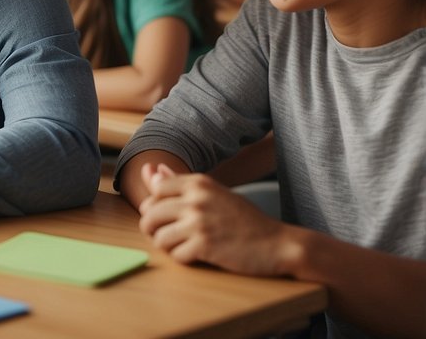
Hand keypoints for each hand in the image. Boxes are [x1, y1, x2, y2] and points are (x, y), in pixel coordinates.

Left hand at [138, 163, 290, 275]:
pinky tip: (197, 256)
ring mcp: (199, 222)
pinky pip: (175, 255)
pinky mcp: (204, 246)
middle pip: (150, 214)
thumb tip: (151, 169)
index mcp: (198, 183)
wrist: (278, 243)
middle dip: (155, 228)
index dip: (157, 205)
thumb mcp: (214, 193)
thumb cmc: (244, 218)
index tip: (168, 215)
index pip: (155, 189)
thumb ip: (179, 182)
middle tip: (172, 235)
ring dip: (168, 246)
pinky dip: (183, 259)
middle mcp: (196, 199)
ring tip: (184, 246)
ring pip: (158, 237)